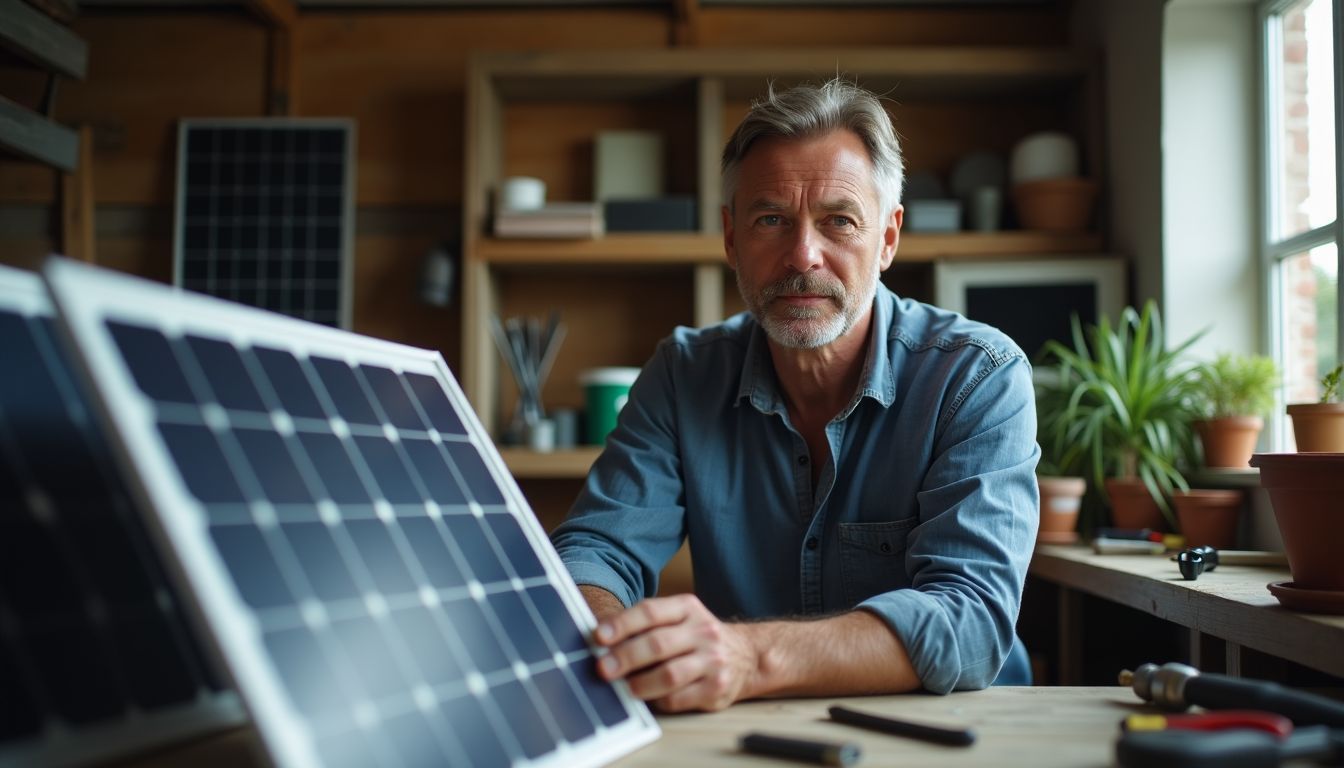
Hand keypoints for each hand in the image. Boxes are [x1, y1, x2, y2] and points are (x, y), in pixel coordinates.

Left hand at [592, 593, 758, 712]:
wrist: (746, 655)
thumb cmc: (698, 638)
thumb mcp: (679, 619)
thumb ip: (645, 625)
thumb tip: (601, 642)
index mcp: (687, 608)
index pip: (650, 612)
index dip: (622, 624)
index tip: (598, 636)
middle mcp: (703, 631)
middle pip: (657, 644)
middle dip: (625, 657)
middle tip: (602, 668)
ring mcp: (712, 661)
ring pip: (669, 674)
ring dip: (640, 683)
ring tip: (624, 688)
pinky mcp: (716, 688)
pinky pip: (678, 698)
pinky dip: (658, 700)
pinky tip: (649, 698)